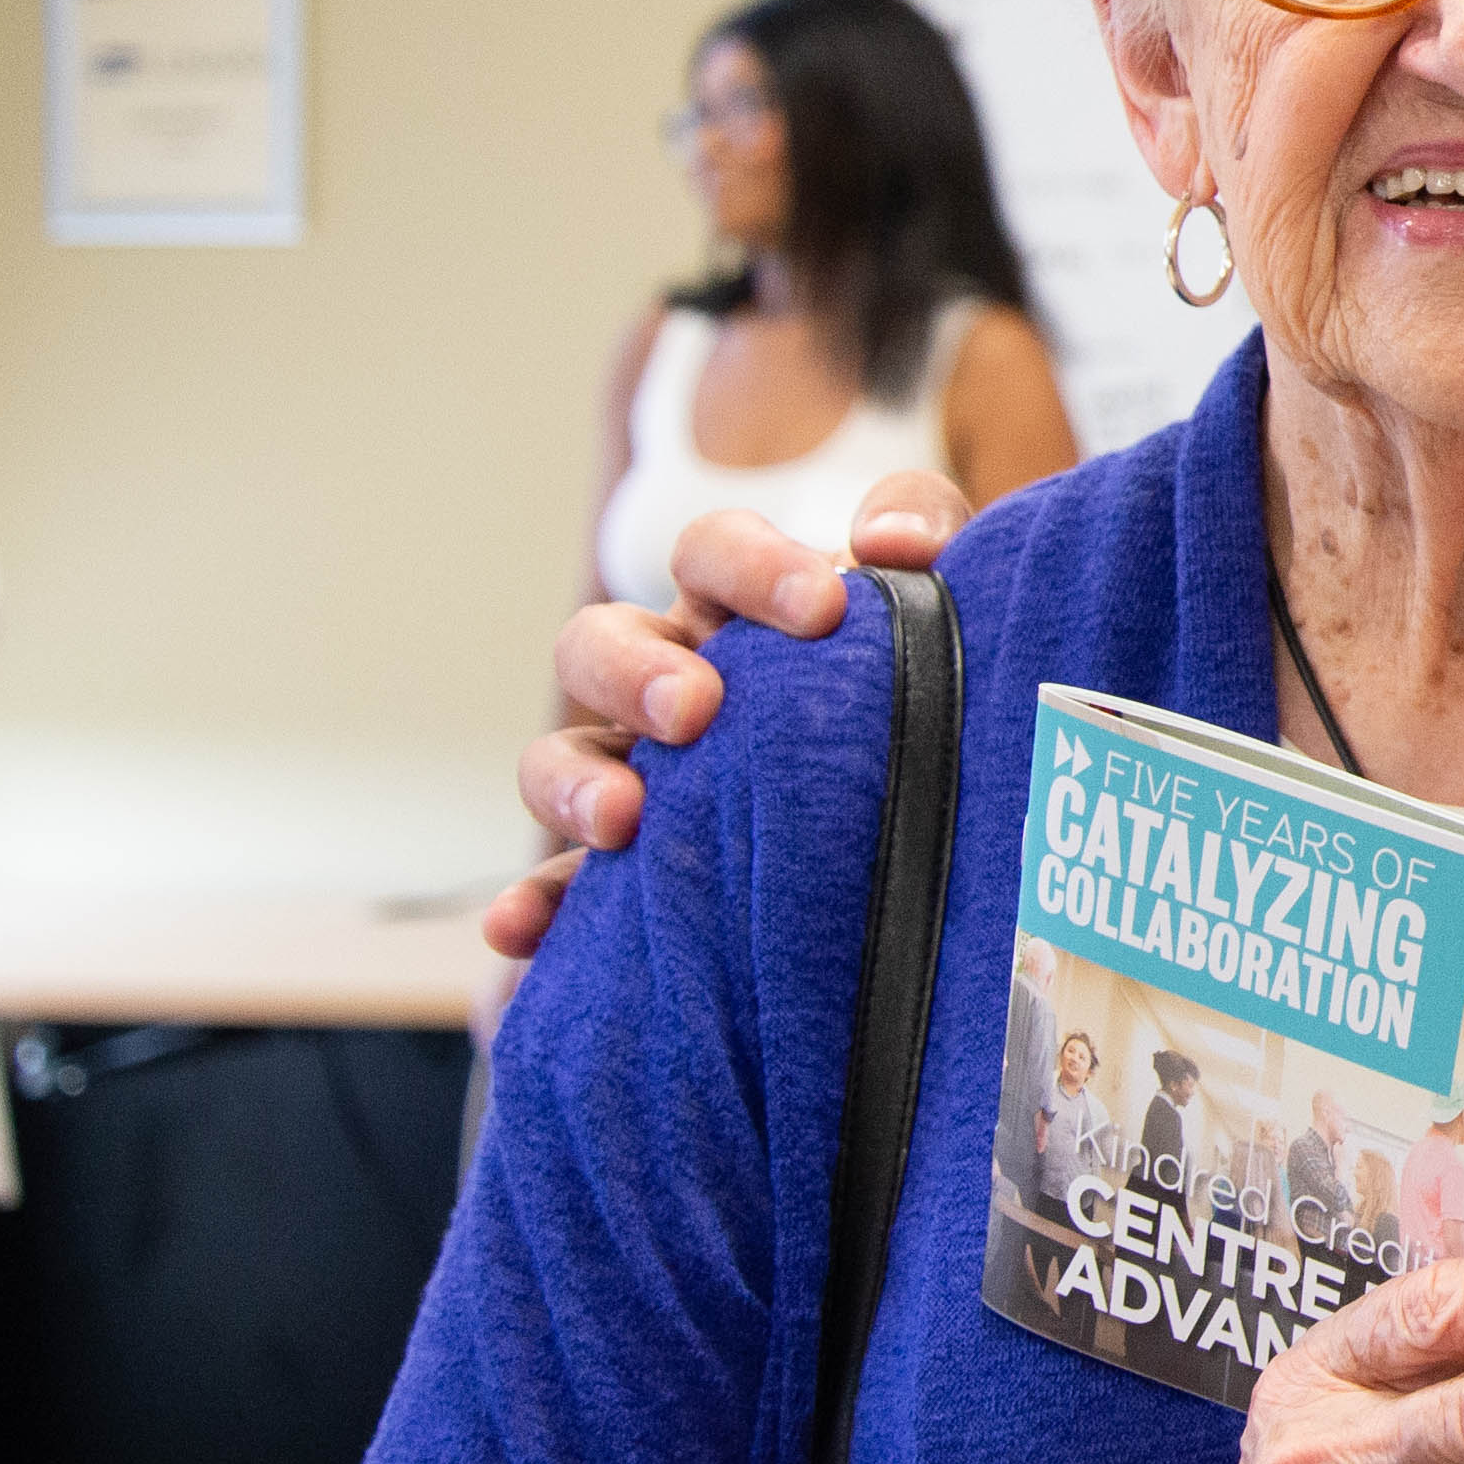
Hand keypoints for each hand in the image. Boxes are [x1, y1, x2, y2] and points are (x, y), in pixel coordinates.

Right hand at [488, 472, 970, 959]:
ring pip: (559, 759)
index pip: (714, 552)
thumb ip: (921, 530)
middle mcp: (669, 683)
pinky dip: (533, 907)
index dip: (753, 566)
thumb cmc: (926, 684)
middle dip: (637, 671)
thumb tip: (892, 541)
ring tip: (622, 818)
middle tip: (696, 709)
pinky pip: (559, 893)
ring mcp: (636, 777)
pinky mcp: (627, 879)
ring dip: (574, 782)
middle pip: (601, 644)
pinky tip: (520, 932)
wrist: (943, 821)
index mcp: (737, 609)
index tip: (823, 606)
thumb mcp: (939, 597)